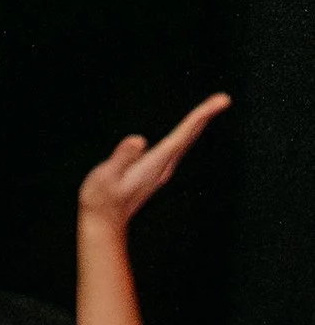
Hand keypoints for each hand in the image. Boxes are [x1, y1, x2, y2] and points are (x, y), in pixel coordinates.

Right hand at [79, 93, 228, 228]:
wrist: (102, 225)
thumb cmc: (100, 201)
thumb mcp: (105, 177)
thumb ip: (121, 158)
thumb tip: (138, 141)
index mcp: (154, 163)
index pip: (182, 135)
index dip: (200, 116)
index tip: (221, 102)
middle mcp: (162, 167)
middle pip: (188, 137)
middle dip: (205, 116)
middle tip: (224, 99)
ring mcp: (159, 172)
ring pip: (184, 143)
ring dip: (197, 125)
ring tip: (208, 110)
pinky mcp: (153, 174)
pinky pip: (175, 149)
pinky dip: (185, 136)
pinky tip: (186, 133)